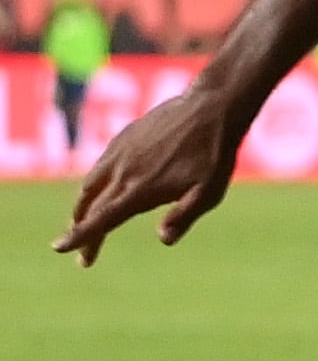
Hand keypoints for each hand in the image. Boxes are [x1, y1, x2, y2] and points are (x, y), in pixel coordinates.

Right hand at [52, 79, 249, 265]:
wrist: (210, 107)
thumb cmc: (215, 154)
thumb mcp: (209, 192)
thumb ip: (184, 216)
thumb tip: (163, 239)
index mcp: (140, 189)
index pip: (101, 219)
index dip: (79, 236)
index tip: (58, 248)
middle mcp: (122, 171)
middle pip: (91, 207)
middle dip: (81, 231)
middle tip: (82, 254)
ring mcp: (119, 152)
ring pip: (89, 185)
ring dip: (83, 208)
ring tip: (84, 223)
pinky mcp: (123, 137)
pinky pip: (99, 166)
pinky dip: (93, 184)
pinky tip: (102, 190)